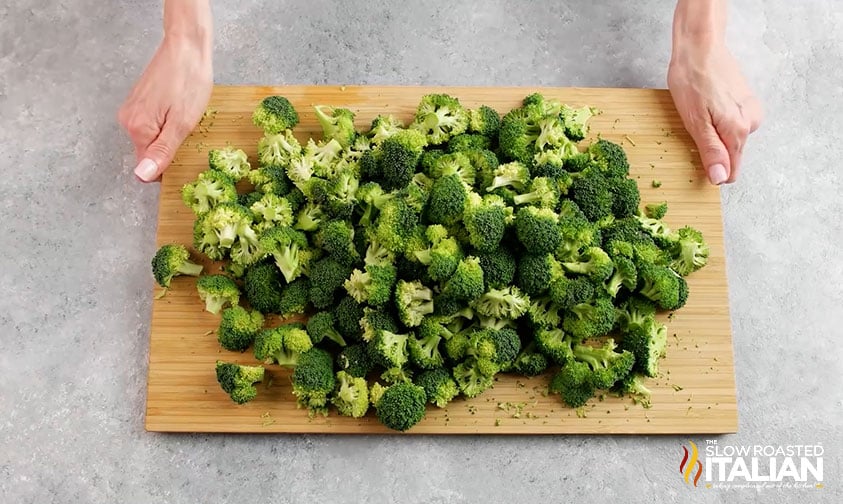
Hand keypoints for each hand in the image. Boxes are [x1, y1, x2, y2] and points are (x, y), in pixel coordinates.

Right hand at [118, 33, 211, 181]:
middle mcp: (127, 120)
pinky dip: (167, 121)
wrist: (186, 46)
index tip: (184, 150)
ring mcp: (132, 109)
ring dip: (170, 132)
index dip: (169, 165)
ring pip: (152, 137)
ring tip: (184, 113)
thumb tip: (142, 176)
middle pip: (149, 151)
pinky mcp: (139, 100)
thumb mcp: (181, 123)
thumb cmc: (189, 80)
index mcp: (137, 129)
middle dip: (170, 147)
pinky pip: (153, 123)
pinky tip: (179, 106)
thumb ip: (162, 151)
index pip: (148, 166)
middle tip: (188, 126)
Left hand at [668, 41, 762, 184]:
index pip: (731, 170)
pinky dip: (718, 120)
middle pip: (731, 154)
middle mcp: (751, 122)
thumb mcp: (695, 121)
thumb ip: (711, 151)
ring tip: (698, 113)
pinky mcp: (746, 101)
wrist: (700, 47)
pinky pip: (732, 123)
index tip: (695, 159)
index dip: (712, 170)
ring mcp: (751, 110)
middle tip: (693, 127)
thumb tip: (720, 178)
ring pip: (731, 138)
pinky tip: (706, 107)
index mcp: (739, 130)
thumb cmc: (693, 80)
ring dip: (714, 133)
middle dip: (711, 149)